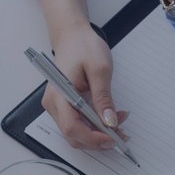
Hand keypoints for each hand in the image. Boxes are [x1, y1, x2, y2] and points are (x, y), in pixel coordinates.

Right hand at [42, 22, 128, 150]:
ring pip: (76, 132)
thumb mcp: (100, 69)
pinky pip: (77, 124)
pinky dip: (93, 126)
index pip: (72, 127)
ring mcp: (57, 107)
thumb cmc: (83, 47)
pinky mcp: (63, 106)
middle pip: (73, 135)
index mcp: (59, 94)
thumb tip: (110, 122)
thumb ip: (104, 98)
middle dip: (98, 139)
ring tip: (118, 123)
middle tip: (121, 132)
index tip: (113, 138)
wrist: (72, 36)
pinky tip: (108, 119)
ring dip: (97, 134)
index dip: (93, 138)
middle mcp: (53, 104)